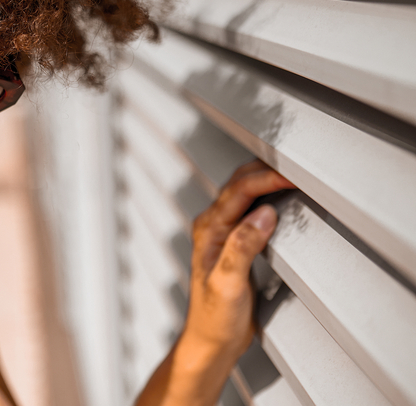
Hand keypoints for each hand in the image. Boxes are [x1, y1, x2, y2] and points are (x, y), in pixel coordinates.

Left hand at [136, 160, 294, 405]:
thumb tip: (264, 214)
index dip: (266, 179)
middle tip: (298, 167)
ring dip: (266, 180)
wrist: (212, 340)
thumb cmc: (215, 316)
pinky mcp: (235, 243)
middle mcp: (212, 226)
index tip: (293, 175)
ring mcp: (223, 233)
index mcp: (208, 229)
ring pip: (244, 193)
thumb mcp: (229, 283)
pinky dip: (267, 196)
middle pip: (239, 185)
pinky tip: (282, 198)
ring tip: (293, 174)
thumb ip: (242, 247)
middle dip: (266, 170)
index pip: (239, 191)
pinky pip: (250, 208)